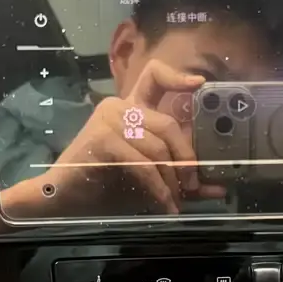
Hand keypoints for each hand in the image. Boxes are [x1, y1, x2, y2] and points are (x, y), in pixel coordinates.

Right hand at [31, 60, 223, 214]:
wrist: (64, 200)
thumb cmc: (105, 185)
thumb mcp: (152, 180)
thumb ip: (182, 179)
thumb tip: (218, 189)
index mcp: (130, 109)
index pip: (154, 77)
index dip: (177, 77)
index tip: (199, 83)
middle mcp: (120, 107)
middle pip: (169, 123)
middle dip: (186, 157)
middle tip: (193, 185)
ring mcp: (109, 119)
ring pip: (157, 147)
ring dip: (171, 180)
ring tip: (176, 202)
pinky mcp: (102, 138)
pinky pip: (142, 163)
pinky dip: (157, 188)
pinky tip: (163, 204)